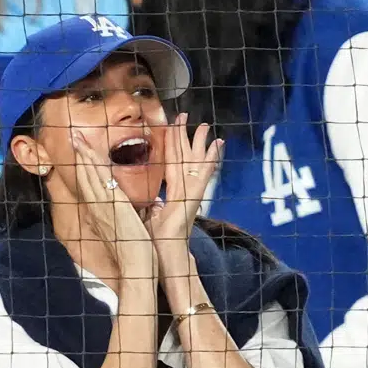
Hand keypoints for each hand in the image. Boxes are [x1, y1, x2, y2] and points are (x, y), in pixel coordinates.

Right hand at [72, 132, 156, 278]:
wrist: (136, 267)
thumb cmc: (135, 252)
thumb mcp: (126, 230)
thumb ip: (123, 217)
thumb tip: (127, 209)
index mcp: (103, 213)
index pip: (90, 185)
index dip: (84, 167)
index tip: (80, 152)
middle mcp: (99, 208)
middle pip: (85, 177)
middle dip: (79, 156)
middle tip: (72, 136)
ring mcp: (103, 206)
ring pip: (89, 176)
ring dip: (82, 156)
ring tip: (76, 138)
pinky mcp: (112, 206)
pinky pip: (99, 181)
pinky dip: (92, 167)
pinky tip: (88, 154)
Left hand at [145, 114, 221, 252]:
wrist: (167, 252)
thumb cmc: (157, 239)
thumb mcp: (149, 215)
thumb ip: (150, 204)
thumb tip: (149, 198)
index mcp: (172, 192)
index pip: (170, 162)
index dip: (170, 143)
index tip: (170, 126)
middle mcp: (184, 189)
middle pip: (184, 156)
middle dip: (184, 135)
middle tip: (184, 115)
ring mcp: (192, 192)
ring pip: (195, 161)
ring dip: (200, 142)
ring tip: (205, 125)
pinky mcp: (196, 196)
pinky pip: (205, 173)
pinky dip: (213, 158)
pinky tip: (218, 145)